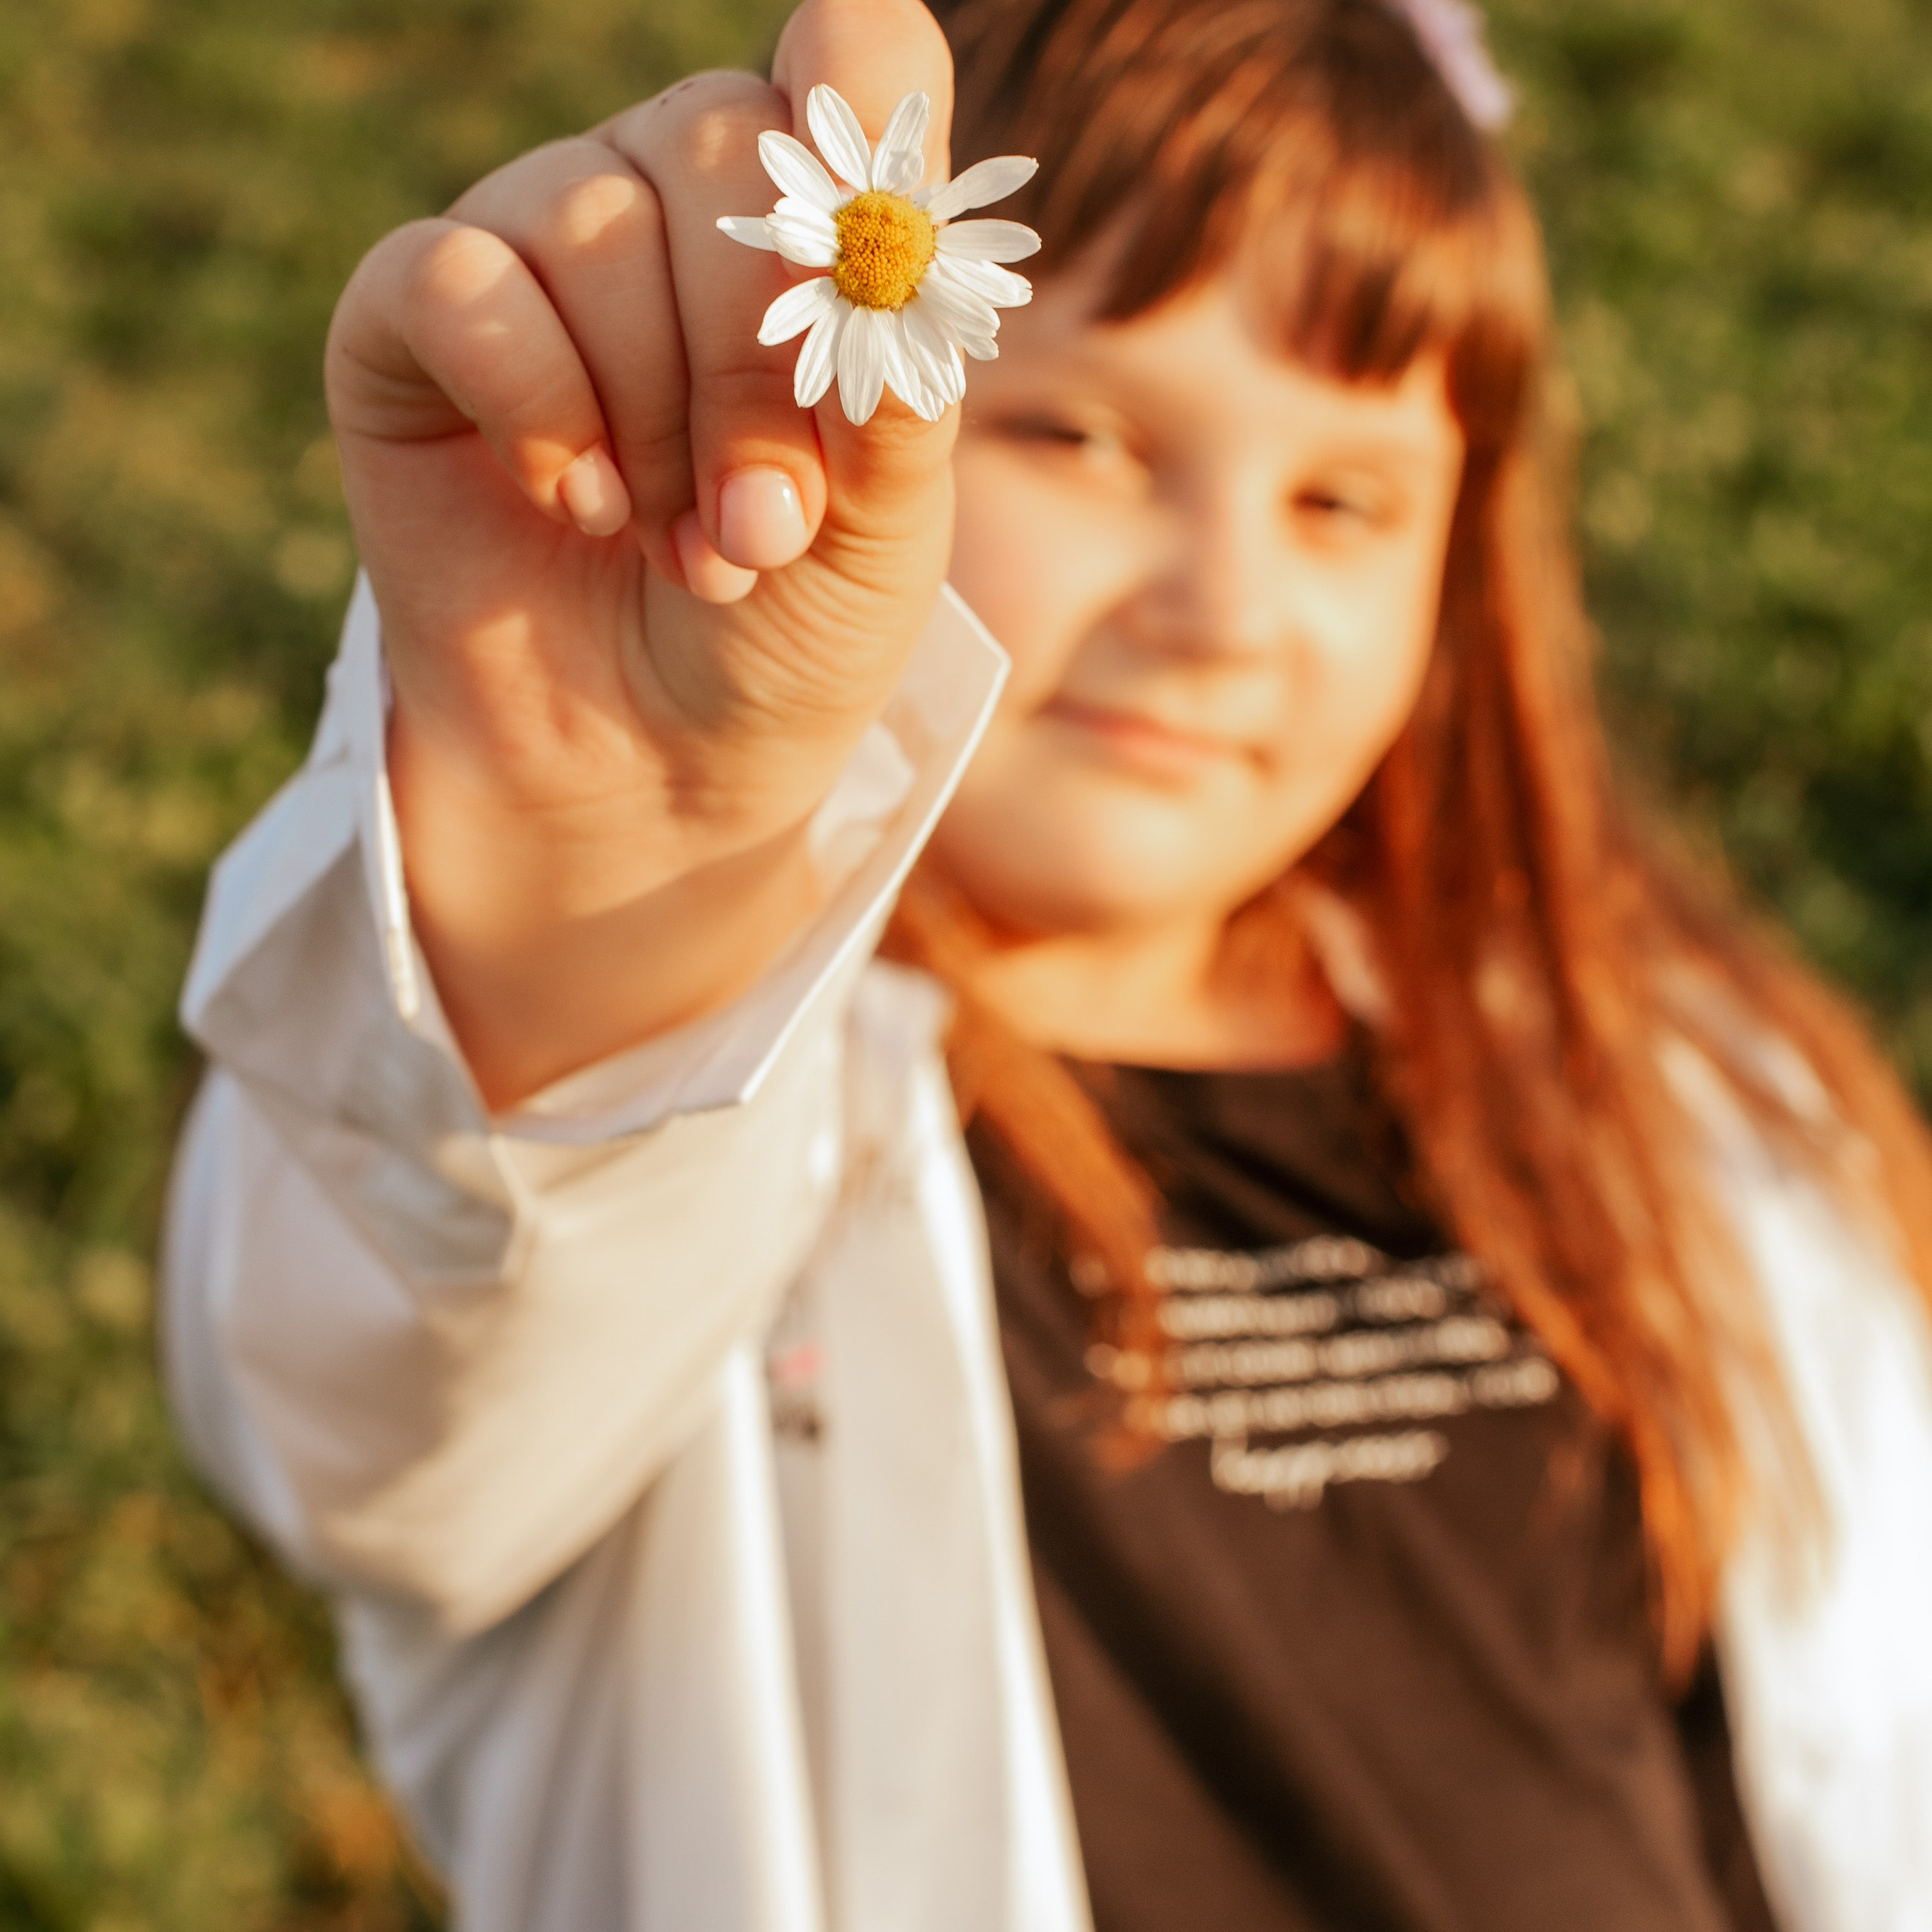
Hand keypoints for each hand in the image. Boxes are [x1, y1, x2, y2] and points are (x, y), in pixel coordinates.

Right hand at [323, 0, 958, 1105]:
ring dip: (652, 418)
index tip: (871, 238)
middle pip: (721, 152)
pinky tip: (574, 503)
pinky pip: (461, 281)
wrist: (660, 765)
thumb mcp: (885, 530)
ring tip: (679, 546)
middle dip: (753, 368)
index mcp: (812, 229)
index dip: (865, 117)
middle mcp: (673, 203)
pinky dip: (533, 402)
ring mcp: (538, 248)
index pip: (856, 70)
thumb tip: (894, 231)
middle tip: (761, 527)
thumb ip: (899, 379)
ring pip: (590, 224)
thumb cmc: (787, 635)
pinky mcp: (413, 321)